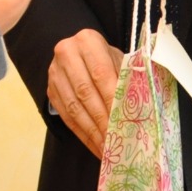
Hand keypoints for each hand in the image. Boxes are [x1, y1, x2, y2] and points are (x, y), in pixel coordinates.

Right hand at [47, 28, 123, 157]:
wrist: (80, 53)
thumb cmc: (107, 58)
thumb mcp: (119, 60)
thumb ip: (127, 78)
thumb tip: (140, 110)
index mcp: (87, 41)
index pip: (101, 73)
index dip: (112, 98)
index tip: (123, 120)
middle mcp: (66, 53)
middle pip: (85, 92)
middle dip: (102, 119)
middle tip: (116, 140)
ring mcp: (55, 73)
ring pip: (74, 107)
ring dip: (92, 131)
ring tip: (107, 149)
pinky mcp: (50, 91)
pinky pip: (66, 117)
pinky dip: (82, 134)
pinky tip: (96, 145)